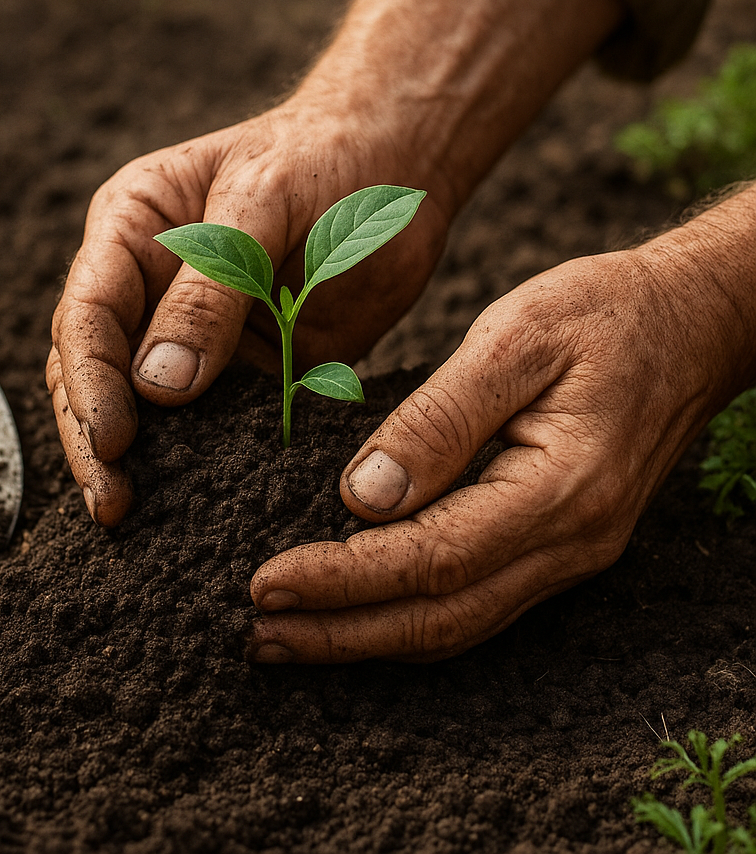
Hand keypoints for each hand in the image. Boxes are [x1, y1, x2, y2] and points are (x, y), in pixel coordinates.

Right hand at [46, 102, 450, 525]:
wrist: (397, 168)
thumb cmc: (326, 158)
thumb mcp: (264, 202)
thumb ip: (212, 288)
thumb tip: (158, 386)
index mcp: (133, 230)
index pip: (86, 314)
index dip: (92, 380)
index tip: (114, 440)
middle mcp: (149, 286)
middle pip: (95, 370)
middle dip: (95, 435)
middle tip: (111, 502)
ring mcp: (192, 334)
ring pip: (141, 406)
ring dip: (134, 460)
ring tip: (132, 518)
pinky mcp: (241, 371)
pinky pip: (208, 423)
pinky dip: (197, 461)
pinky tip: (195, 501)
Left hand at [249, 196, 755, 662]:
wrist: (691, 323)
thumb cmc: (605, 313)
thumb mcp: (517, 338)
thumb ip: (440, 418)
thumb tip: (364, 493)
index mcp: (560, 489)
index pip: (431, 560)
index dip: (342, 579)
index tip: (266, 585)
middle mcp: (570, 542)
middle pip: (440, 616)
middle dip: (342, 632)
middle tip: (258, 635)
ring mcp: (570, 552)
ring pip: (457, 623)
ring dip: (369, 636)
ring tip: (289, 637)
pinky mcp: (559, 543)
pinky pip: (476, 602)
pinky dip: (409, 616)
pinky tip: (361, 611)